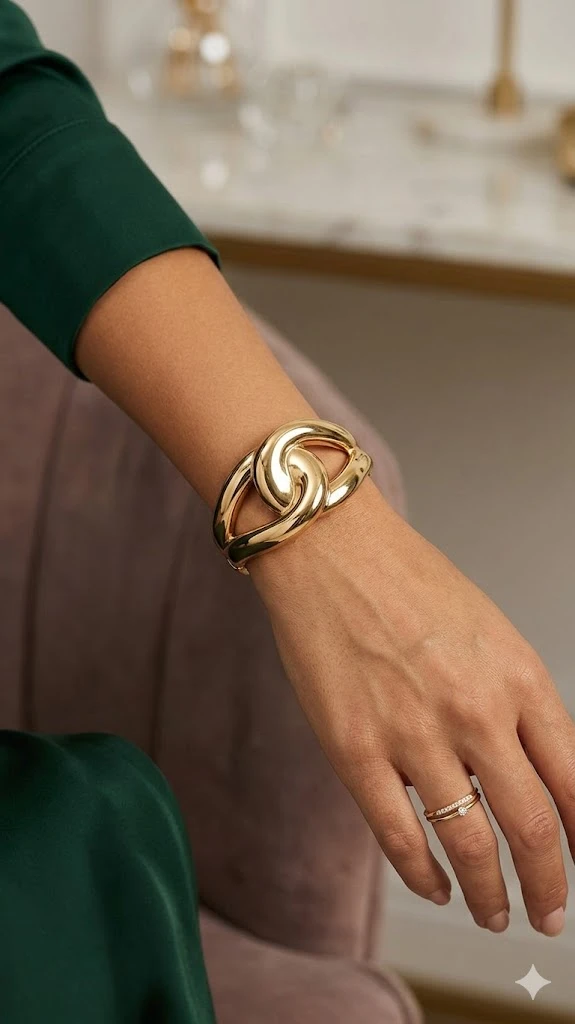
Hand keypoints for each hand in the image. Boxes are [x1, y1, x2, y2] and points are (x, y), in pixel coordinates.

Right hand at [249, 476, 573, 936]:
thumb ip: (516, 703)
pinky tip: (433, 885)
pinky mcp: (355, 750)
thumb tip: (533, 774)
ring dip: (488, 895)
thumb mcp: (489, 632)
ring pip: (470, 846)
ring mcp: (415, 734)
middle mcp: (477, 711)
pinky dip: (423, 875)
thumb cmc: (407, 582)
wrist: (330, 549)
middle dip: (550, 887)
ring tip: (494, 914)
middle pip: (533, 828)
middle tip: (550, 914)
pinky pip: (400, 837)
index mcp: (519, 677)